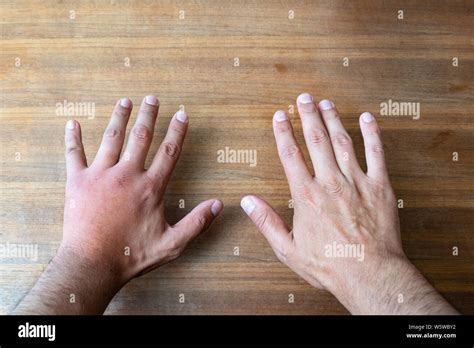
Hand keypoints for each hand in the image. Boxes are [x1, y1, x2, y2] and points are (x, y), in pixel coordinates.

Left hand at [14, 96, 222, 313]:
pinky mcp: (78, 182)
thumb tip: (218, 205)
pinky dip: (72, 138)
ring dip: (119, 118)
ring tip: (124, 102)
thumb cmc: (132, 255)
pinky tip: (72, 123)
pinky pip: (74, 154)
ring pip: (111, 139)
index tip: (182, 115)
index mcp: (150, 188)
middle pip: (140, 138)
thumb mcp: (172, 244)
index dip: (177, 132)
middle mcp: (127, 175)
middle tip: (152, 98)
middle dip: (148, 116)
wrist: (92, 264)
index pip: (168, 153)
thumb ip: (196, 223)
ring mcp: (101, 175)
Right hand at [241, 93, 456, 313]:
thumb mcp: (288, 249)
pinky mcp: (379, 187)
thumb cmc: (329, 264)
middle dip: (308, 116)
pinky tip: (367, 119)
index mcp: (306, 195)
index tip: (279, 115)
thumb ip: (266, 222)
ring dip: (334, 119)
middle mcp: (329, 182)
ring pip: (342, 142)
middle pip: (316, 141)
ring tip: (327, 103)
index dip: (283, 132)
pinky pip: (376, 154)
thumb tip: (246, 202)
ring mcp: (356, 182)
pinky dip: (372, 135)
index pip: (290, 155)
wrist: (370, 274)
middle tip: (304, 98)